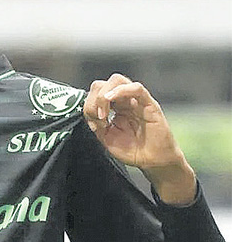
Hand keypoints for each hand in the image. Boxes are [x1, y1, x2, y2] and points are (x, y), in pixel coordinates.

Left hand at [84, 74, 195, 205]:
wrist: (153, 161)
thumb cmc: (133, 150)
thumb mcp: (106, 138)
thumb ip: (96, 124)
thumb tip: (90, 114)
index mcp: (113, 107)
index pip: (96, 93)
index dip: (89, 105)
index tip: (93, 122)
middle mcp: (123, 100)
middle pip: (103, 84)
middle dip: (94, 99)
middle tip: (98, 117)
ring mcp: (136, 101)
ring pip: (117, 80)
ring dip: (104, 94)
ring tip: (104, 112)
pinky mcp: (149, 104)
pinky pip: (137, 89)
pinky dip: (121, 90)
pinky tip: (112, 99)